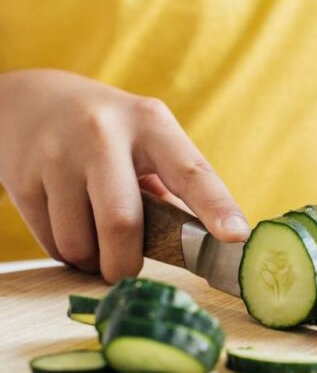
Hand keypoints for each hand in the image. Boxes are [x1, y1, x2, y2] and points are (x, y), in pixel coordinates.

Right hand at [0, 69, 248, 281]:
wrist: (31, 99)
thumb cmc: (109, 131)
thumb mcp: (147, 137)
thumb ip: (173, 184)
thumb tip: (202, 242)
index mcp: (151, 123)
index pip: (190, 171)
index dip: (216, 206)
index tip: (237, 236)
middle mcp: (104, 134)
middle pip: (122, 222)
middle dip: (126, 263)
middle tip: (127, 273)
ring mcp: (58, 154)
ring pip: (80, 241)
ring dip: (92, 260)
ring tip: (97, 244)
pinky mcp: (22, 177)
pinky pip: (51, 241)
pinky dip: (68, 252)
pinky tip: (71, 228)